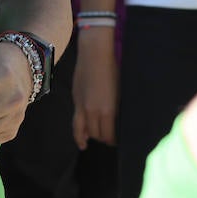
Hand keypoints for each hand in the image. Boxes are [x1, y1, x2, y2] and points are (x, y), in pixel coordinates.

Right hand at [72, 28, 117, 146]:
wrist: (95, 53)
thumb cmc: (113, 70)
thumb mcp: (120, 92)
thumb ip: (117, 109)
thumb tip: (118, 122)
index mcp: (107, 110)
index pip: (109, 135)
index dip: (113, 141)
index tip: (118, 142)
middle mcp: (93, 111)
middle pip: (97, 134)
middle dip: (103, 139)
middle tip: (109, 140)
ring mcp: (82, 105)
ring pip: (83, 130)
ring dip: (89, 137)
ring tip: (89, 144)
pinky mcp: (75, 99)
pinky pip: (76, 121)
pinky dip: (78, 132)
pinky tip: (81, 137)